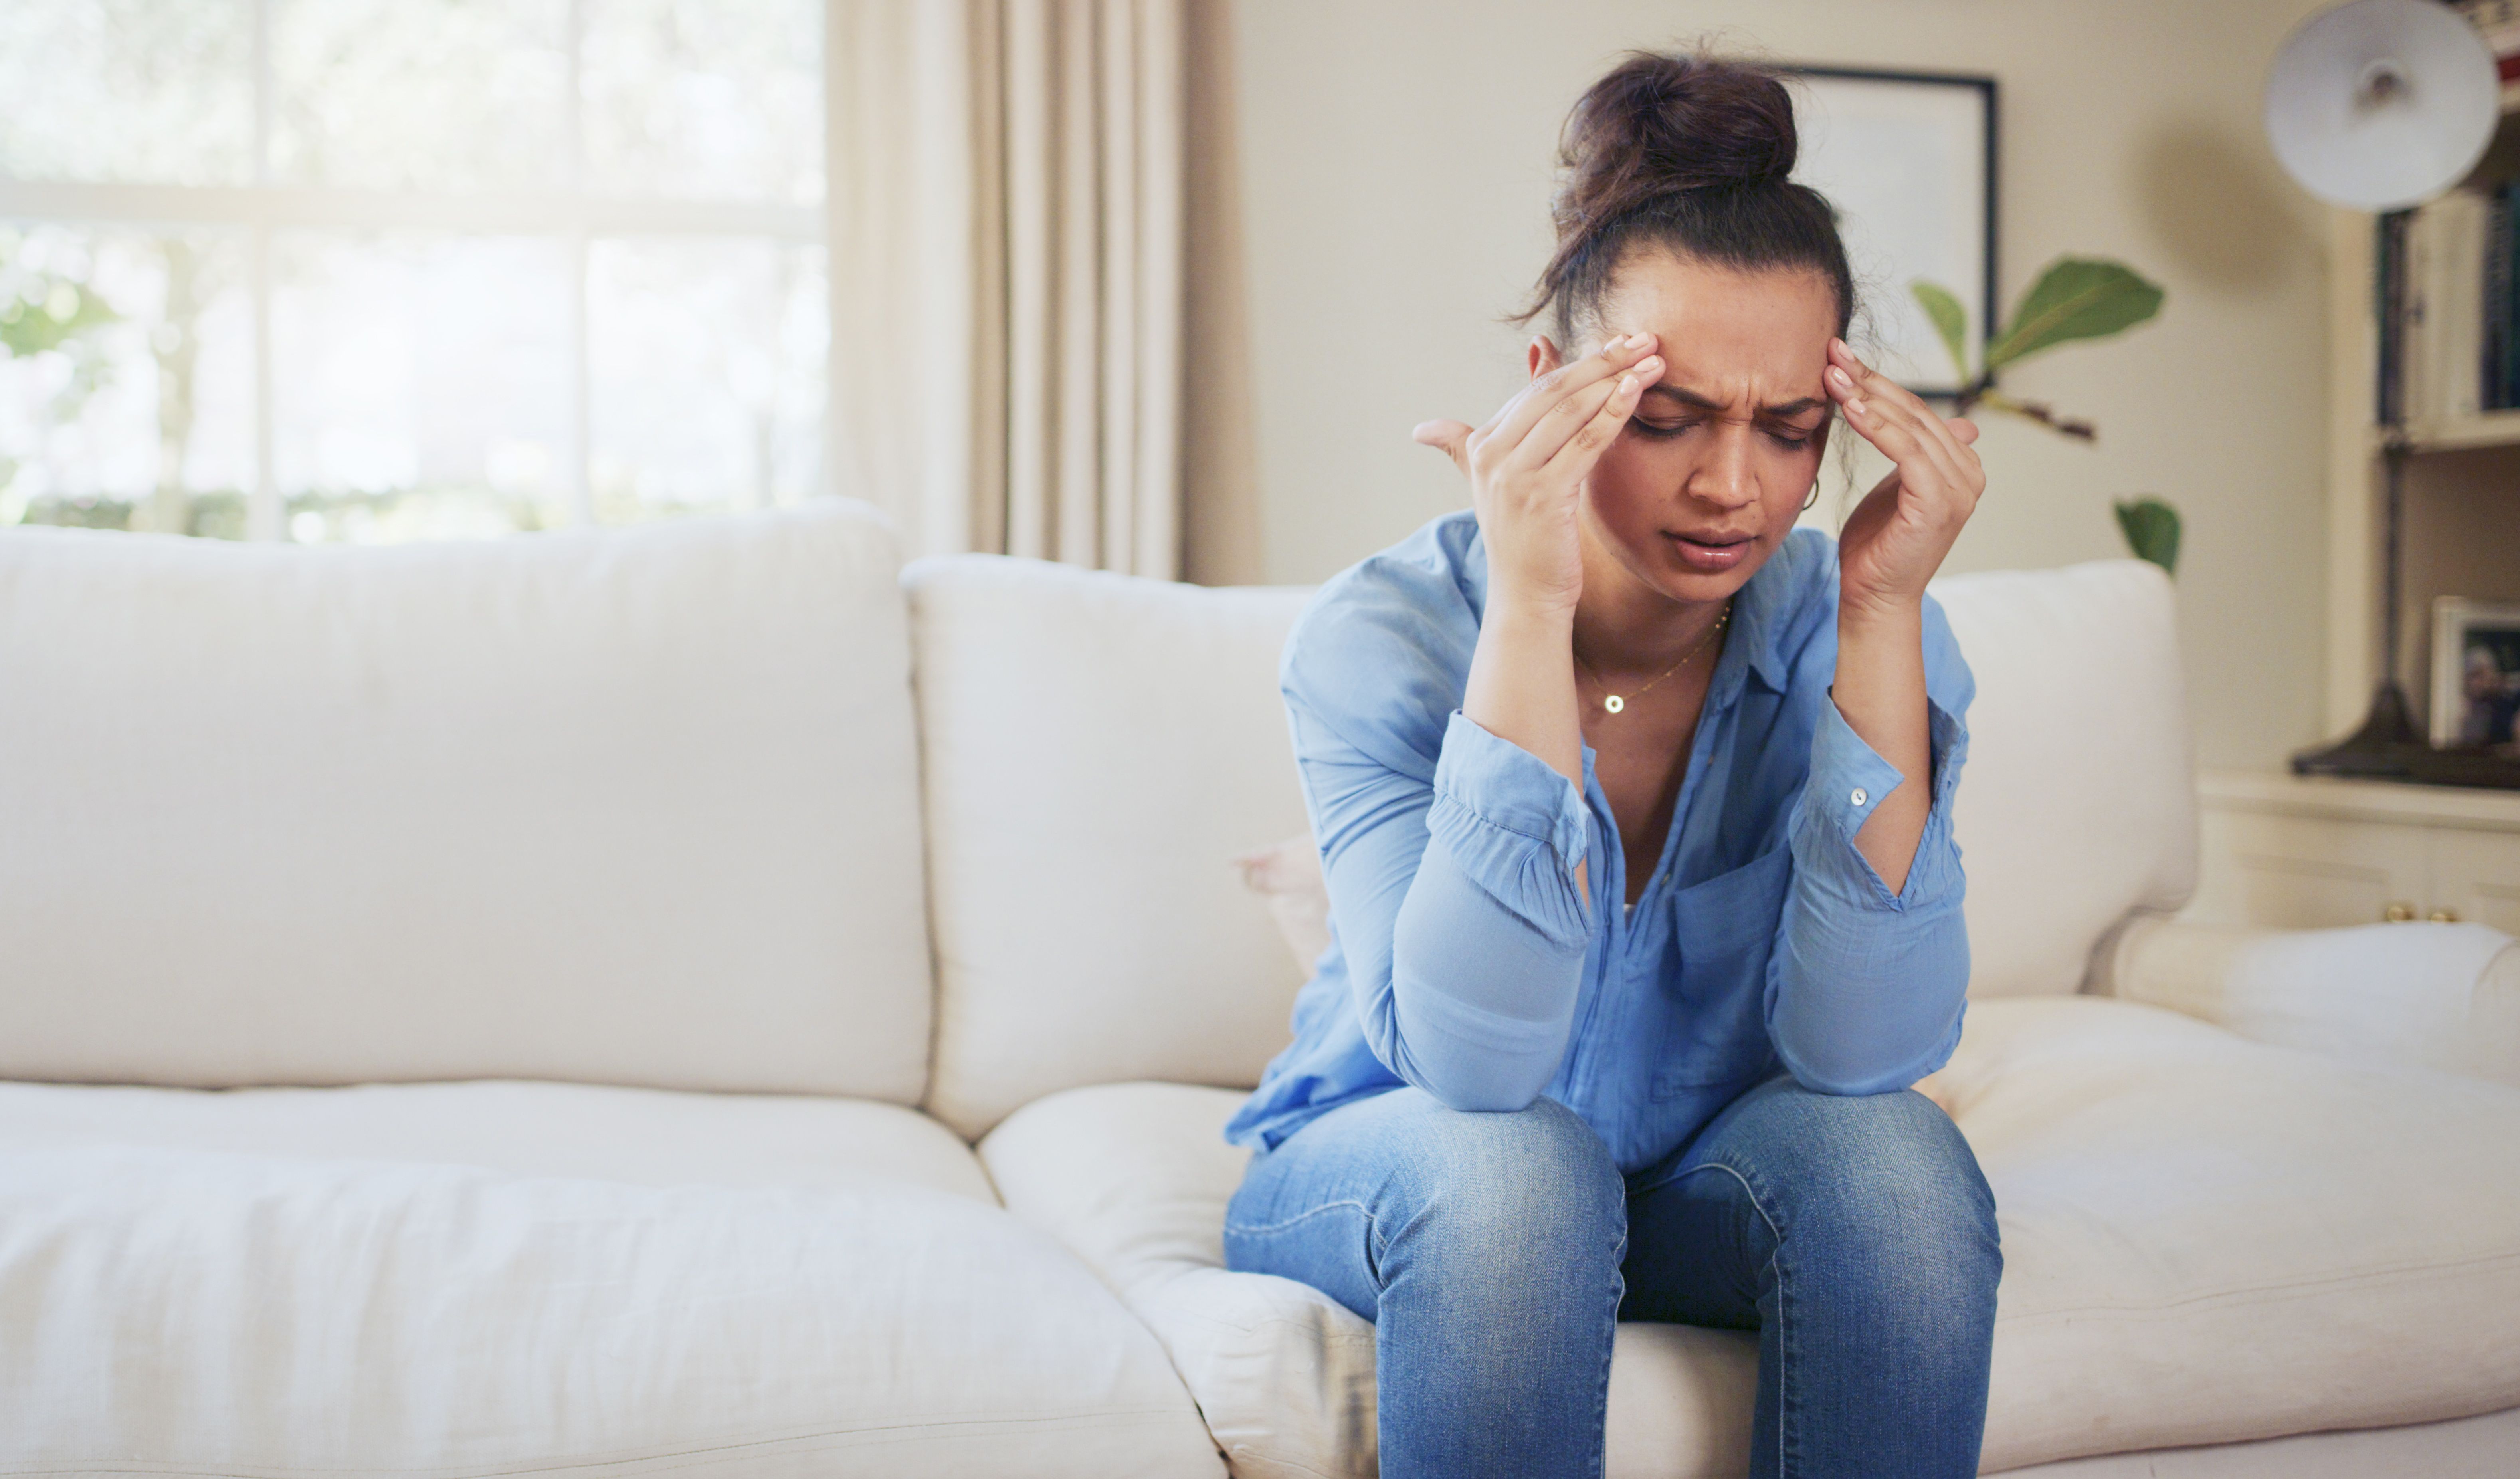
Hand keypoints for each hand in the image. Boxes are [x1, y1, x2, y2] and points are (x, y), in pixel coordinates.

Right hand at [1414, 332, 1663, 615]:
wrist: (1526, 598)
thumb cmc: (1525, 541)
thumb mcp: (1502, 483)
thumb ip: (1486, 436)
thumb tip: (1434, 419)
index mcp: (1481, 447)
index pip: (1537, 390)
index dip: (1581, 363)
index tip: (1620, 344)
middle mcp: (1491, 456)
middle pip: (1555, 392)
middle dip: (1604, 361)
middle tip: (1645, 339)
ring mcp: (1513, 476)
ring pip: (1571, 411)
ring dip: (1616, 379)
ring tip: (1654, 360)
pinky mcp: (1542, 495)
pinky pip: (1583, 443)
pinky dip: (1611, 414)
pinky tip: (1635, 392)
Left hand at [1823, 337, 1984, 621]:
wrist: (1874, 597)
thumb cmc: (1876, 545)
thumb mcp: (1894, 488)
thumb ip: (1911, 452)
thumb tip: (1954, 424)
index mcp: (1959, 466)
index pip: (1917, 411)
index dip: (1878, 382)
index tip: (1840, 358)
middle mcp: (1968, 473)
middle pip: (1913, 412)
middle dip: (1869, 380)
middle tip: (1833, 353)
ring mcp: (1959, 488)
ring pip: (1910, 426)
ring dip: (1868, 396)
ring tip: (1832, 375)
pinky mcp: (1939, 501)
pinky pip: (1907, 451)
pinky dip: (1879, 427)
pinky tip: (1851, 409)